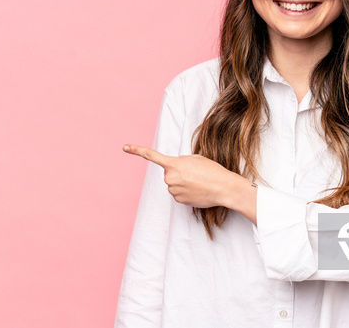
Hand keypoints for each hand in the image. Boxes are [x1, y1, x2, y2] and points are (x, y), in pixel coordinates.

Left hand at [123, 144, 249, 208]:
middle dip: (179, 173)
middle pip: (169, 173)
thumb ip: (181, 162)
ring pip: (174, 184)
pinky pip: (178, 194)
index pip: (152, 155)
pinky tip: (197, 190)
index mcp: (173, 164)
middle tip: (195, 173)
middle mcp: (170, 177)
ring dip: (183, 183)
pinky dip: (186, 192)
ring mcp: (173, 190)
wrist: (223, 187)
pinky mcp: (178, 200)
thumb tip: (175, 170)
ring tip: (198, 182)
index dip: (137, 150)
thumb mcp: (195, 159)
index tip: (125, 147)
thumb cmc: (212, 170)